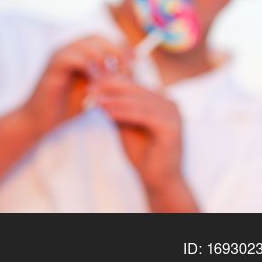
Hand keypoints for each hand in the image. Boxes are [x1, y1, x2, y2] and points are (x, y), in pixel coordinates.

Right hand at [19, 36, 130, 139]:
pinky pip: (73, 58)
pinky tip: (97, 83)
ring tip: (114, 77)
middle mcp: (66, 49)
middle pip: (96, 37)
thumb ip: (107, 78)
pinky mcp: (52, 67)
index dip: (120, 45)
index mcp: (76, 52)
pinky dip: (88, 67)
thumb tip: (131, 71)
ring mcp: (58, 56)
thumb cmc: (67, 106)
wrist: (40, 120)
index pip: (102, 38)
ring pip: (85, 44)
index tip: (135, 61)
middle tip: (127, 68)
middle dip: (115, 50)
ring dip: (103, 59)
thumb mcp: (93, 89)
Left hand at [91, 75, 184, 193]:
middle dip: (109, 87)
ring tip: (93, 99)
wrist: (157, 180)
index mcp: (160, 99)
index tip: (88, 82)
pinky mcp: (172, 126)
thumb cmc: (140, 152)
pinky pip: (142, 114)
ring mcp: (173, 113)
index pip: (132, 83)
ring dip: (112, 99)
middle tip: (88, 88)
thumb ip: (115, 105)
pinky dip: (122, 112)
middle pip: (134, 88)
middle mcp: (169, 102)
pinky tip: (106, 113)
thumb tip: (94, 85)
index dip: (109, 81)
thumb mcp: (124, 123)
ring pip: (137, 100)